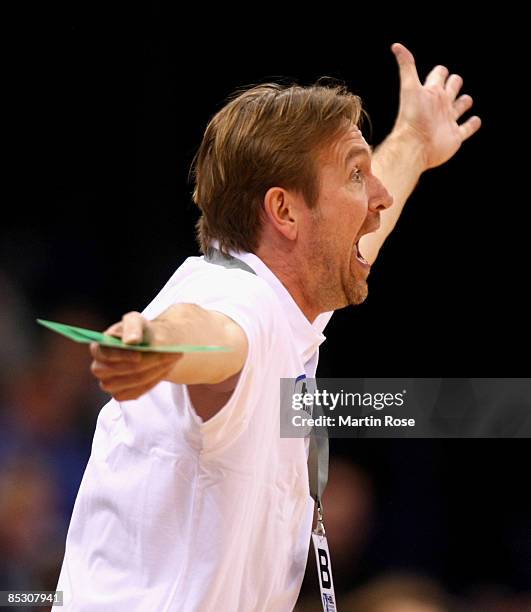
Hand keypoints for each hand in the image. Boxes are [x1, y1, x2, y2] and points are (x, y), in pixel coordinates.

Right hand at [90, 311, 181, 400]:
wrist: (151, 345)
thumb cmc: (140, 331)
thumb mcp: (136, 320)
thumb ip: (132, 326)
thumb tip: (130, 341)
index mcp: (98, 347)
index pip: (106, 354)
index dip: (123, 355)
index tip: (139, 355)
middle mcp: (99, 367)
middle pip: (123, 369)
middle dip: (148, 362)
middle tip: (170, 354)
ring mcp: (108, 383)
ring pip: (133, 381)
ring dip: (154, 371)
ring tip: (169, 360)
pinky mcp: (119, 394)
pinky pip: (136, 392)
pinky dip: (152, 382)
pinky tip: (162, 370)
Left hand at [390, 42, 480, 169]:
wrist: (414, 146)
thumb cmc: (412, 117)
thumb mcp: (410, 87)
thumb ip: (406, 67)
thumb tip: (396, 46)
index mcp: (431, 93)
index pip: (438, 75)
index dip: (440, 72)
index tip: (440, 71)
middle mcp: (440, 105)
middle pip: (452, 88)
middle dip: (454, 84)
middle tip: (454, 83)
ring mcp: (447, 121)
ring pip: (460, 107)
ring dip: (464, 103)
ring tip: (464, 101)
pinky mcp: (454, 137)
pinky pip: (467, 129)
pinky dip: (472, 124)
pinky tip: (474, 120)